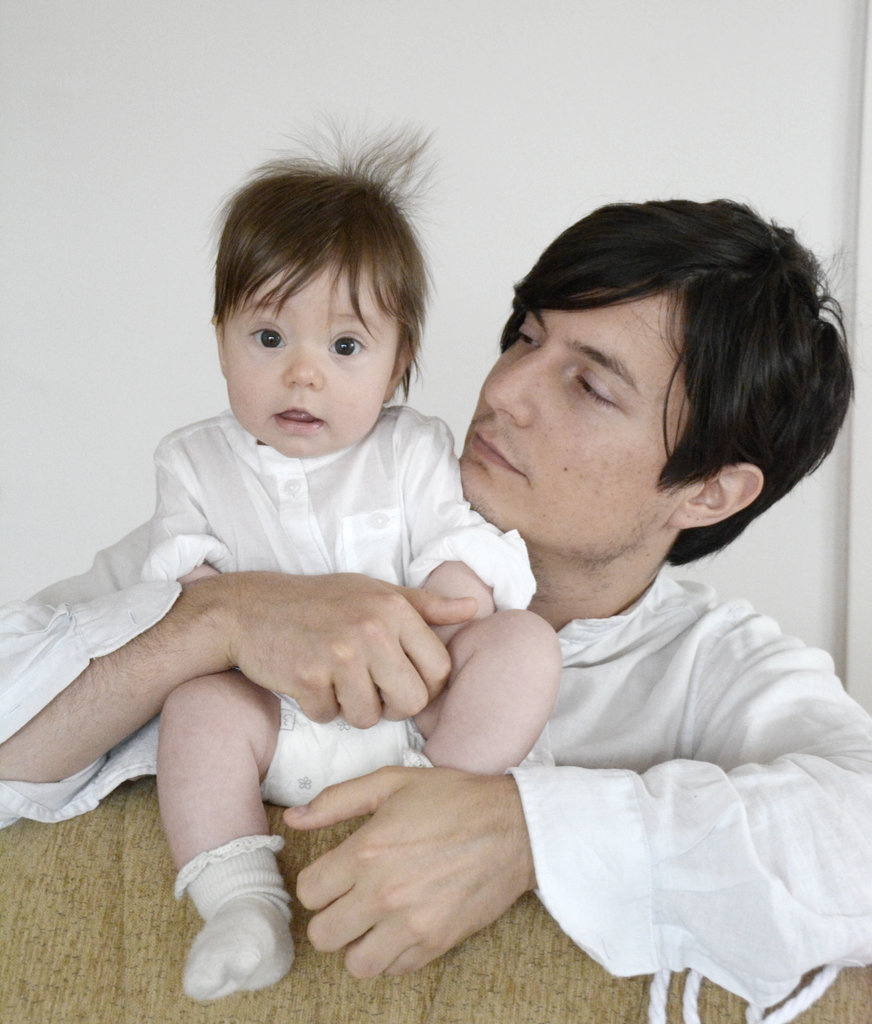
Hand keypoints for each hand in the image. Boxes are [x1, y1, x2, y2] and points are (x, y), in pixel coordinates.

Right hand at [204, 572, 476, 726]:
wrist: (251, 608)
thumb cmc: (321, 601)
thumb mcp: (376, 592)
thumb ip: (425, 605)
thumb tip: (473, 610)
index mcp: (394, 608)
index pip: (439, 670)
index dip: (424, 687)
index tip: (402, 681)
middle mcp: (371, 629)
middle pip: (411, 702)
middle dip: (392, 706)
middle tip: (370, 690)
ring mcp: (338, 653)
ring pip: (369, 717)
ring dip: (352, 710)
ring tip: (337, 682)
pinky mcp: (306, 676)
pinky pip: (329, 717)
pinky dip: (320, 708)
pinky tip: (310, 681)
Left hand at [285, 766, 535, 976]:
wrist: (515, 827)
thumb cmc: (454, 799)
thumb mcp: (393, 782)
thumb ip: (337, 800)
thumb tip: (294, 818)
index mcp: (366, 851)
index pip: (309, 892)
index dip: (318, 883)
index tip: (334, 875)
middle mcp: (383, 893)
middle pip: (324, 935)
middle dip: (331, 916)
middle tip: (350, 899)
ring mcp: (411, 924)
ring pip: (355, 963)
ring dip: (357, 944)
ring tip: (373, 920)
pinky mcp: (436, 943)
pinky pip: (393, 970)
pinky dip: (391, 955)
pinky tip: (401, 926)